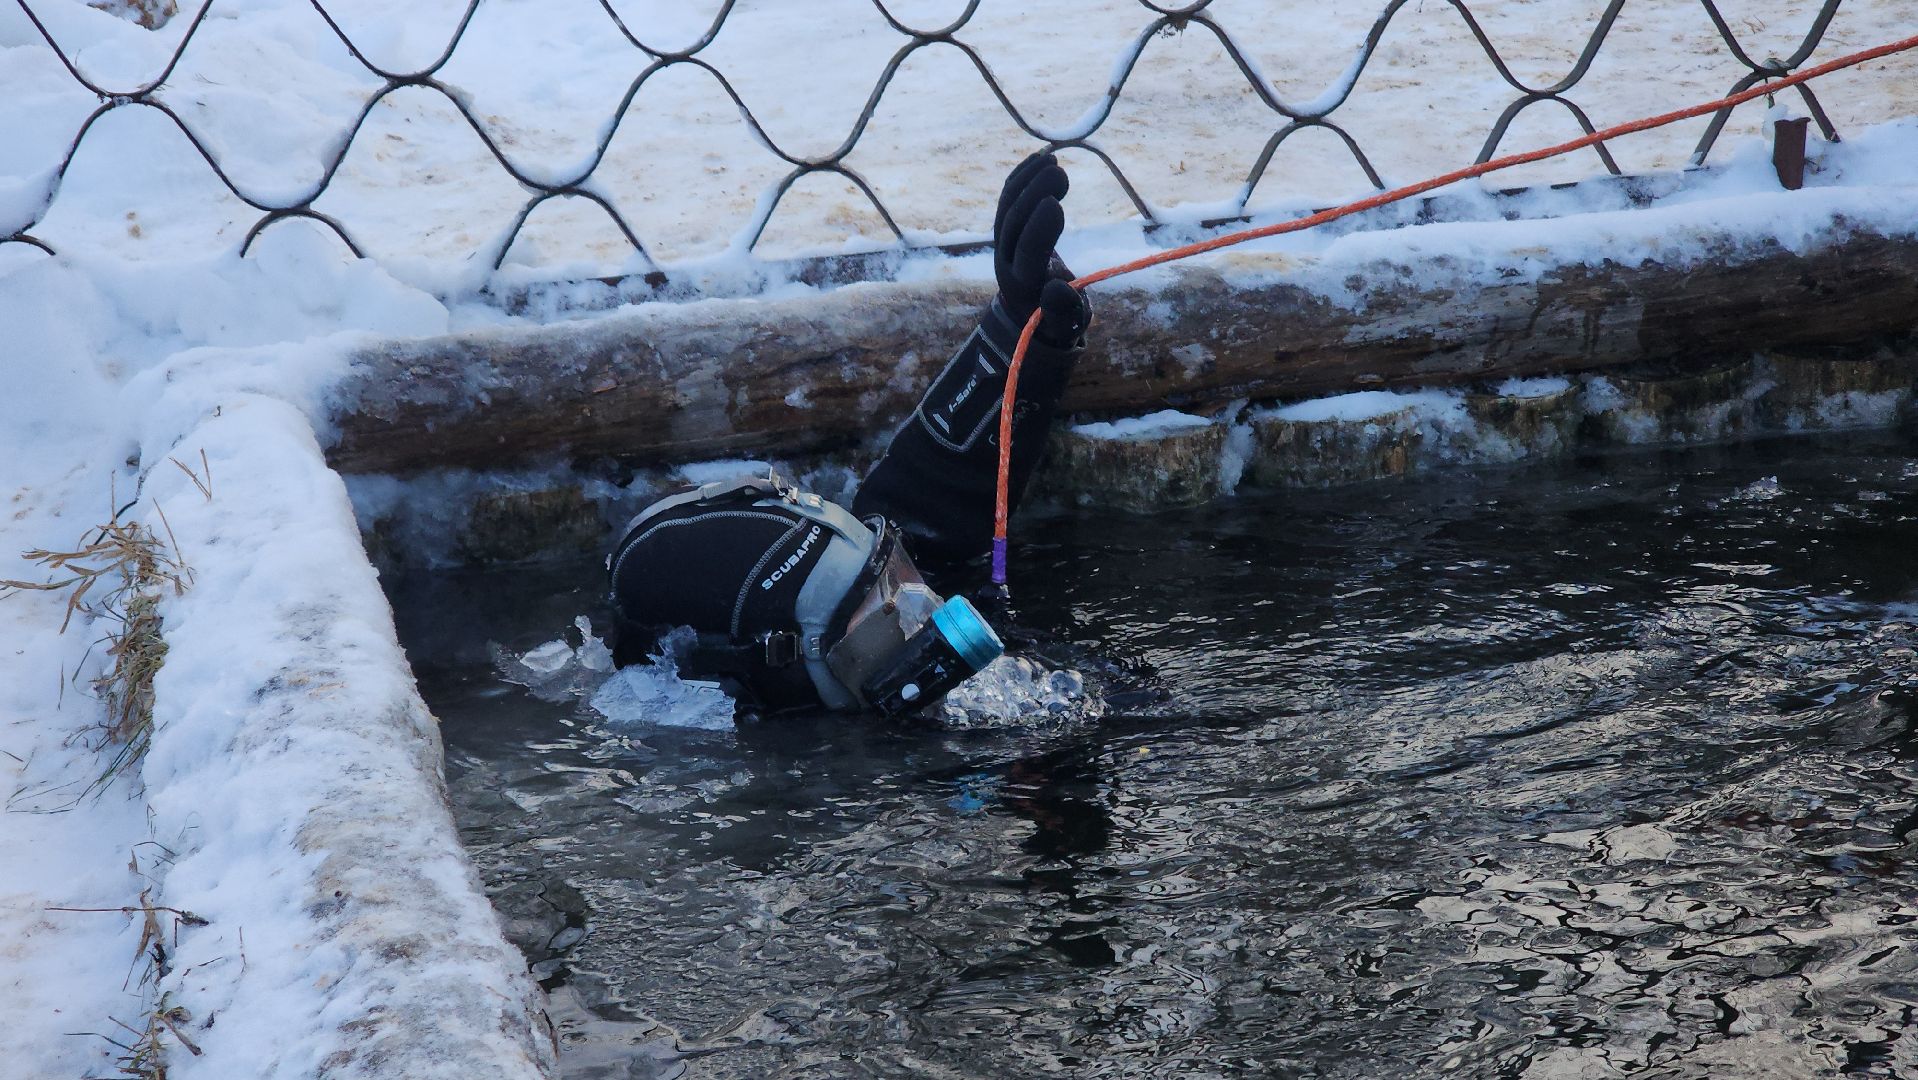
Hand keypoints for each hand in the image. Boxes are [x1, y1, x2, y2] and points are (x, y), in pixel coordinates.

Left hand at [994, 152, 1088, 344]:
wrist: (1033, 314)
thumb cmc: (1058, 321)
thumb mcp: (1067, 324)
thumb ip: (1064, 311)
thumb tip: (1059, 290)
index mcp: (1023, 285)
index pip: (1026, 253)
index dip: (1038, 229)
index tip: (1055, 204)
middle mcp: (1006, 260)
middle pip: (1013, 224)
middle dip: (1033, 195)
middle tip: (1058, 171)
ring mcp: (1004, 242)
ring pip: (1008, 205)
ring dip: (1028, 179)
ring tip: (1053, 159)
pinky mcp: (1008, 228)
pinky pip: (1010, 197)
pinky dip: (1023, 175)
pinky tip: (1041, 157)